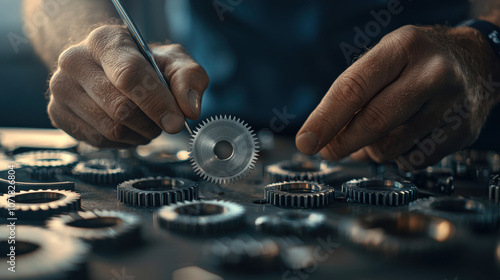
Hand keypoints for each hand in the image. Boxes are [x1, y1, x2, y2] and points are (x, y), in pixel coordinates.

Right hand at [48, 25, 208, 146]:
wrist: (104, 66)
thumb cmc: (142, 63)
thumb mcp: (172, 61)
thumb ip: (189, 78)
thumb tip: (189, 109)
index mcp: (104, 41)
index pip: (129, 76)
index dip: (157, 103)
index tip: (176, 121)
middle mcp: (75, 61)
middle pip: (121, 108)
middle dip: (151, 122)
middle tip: (164, 120)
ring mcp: (61, 88)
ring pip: (111, 129)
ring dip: (140, 134)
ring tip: (147, 123)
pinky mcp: (58, 114)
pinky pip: (99, 141)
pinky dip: (123, 142)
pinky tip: (129, 128)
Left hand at [296, 25, 499, 169]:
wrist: (477, 61)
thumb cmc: (417, 61)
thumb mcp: (385, 59)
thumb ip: (354, 94)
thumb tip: (324, 140)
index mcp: (402, 48)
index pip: (354, 89)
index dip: (325, 120)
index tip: (306, 142)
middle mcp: (431, 74)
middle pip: (373, 122)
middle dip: (341, 143)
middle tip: (327, 150)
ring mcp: (450, 105)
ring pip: (390, 147)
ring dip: (371, 149)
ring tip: (375, 133)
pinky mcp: (460, 133)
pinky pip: (411, 160)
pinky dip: (397, 155)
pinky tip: (404, 136)